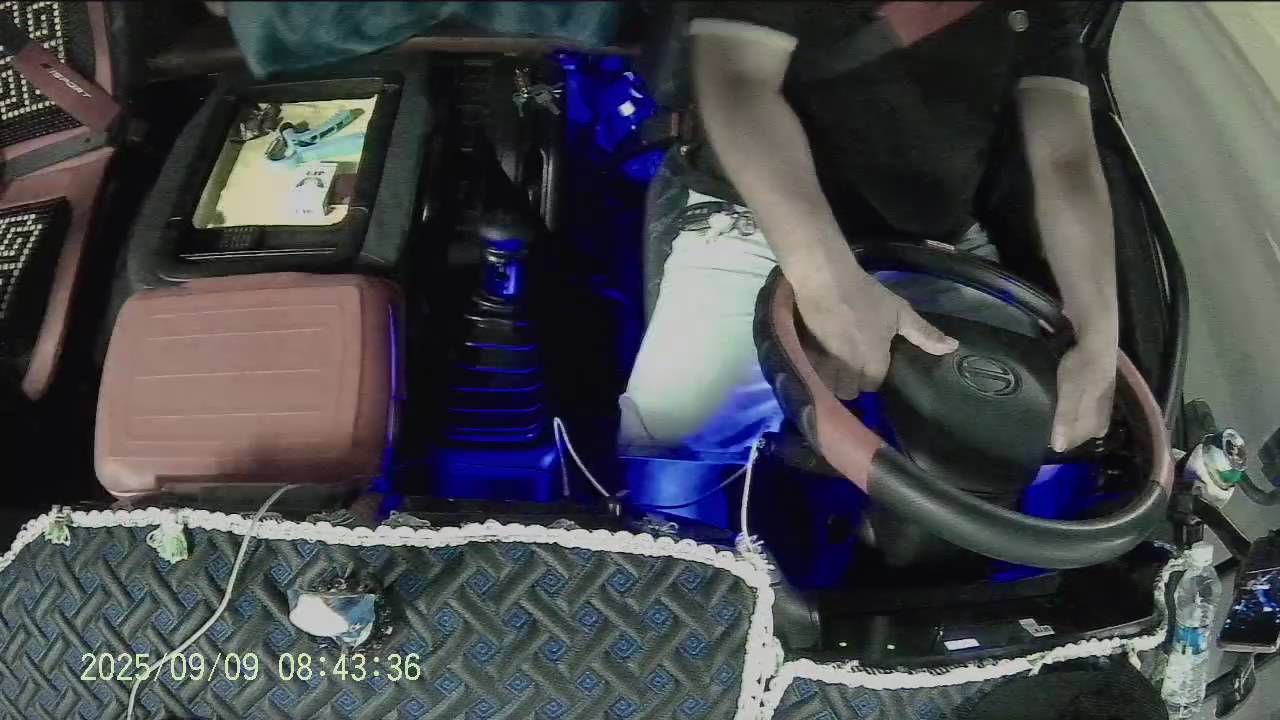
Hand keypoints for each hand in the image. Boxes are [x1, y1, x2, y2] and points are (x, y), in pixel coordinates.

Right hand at [792, 262, 957, 397]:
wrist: (826, 280)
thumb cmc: (865, 295)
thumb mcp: (900, 311)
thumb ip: (924, 334)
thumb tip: (953, 348)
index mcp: (874, 360)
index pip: (873, 385)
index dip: (873, 376)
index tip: (872, 365)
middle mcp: (851, 367)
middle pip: (851, 391)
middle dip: (853, 383)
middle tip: (854, 368)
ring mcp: (827, 363)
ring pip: (831, 387)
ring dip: (835, 382)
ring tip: (836, 368)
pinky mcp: (807, 355)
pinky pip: (814, 375)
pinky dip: (818, 373)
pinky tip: (820, 360)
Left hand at [1050, 337, 1117, 450]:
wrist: (1096, 339)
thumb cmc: (1081, 367)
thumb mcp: (1069, 393)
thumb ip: (1065, 419)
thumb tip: (1059, 448)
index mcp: (1098, 418)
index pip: (1079, 439)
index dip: (1063, 442)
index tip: (1045, 441)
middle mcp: (1104, 413)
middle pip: (1086, 432)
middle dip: (1070, 435)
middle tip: (1048, 432)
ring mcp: (1104, 401)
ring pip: (1089, 421)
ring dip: (1074, 424)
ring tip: (1055, 422)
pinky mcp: (1100, 389)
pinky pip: (1090, 409)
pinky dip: (1078, 412)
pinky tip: (1069, 406)